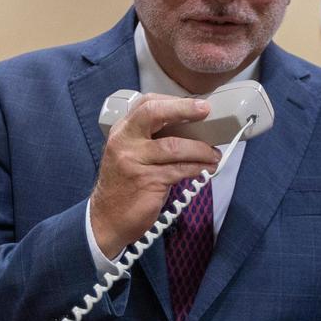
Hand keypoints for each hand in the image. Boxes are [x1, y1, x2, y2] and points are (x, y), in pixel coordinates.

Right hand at [89, 94, 220, 257]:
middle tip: (206, 111)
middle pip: (154, 114)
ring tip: (214, 155)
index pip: (146, 104)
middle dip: (184, 109)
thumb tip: (191, 129)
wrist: (106, 219)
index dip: (174, 101)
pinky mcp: (147, 181)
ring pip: (175, 146)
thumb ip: (151, 139)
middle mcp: (125, 141)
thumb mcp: (131, 154)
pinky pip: (180, 170)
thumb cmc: (126, 184)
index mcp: (122, 131)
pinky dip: (198, 168)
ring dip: (201, 150)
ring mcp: (134, 161)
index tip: (198, 104)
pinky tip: (206, 170)